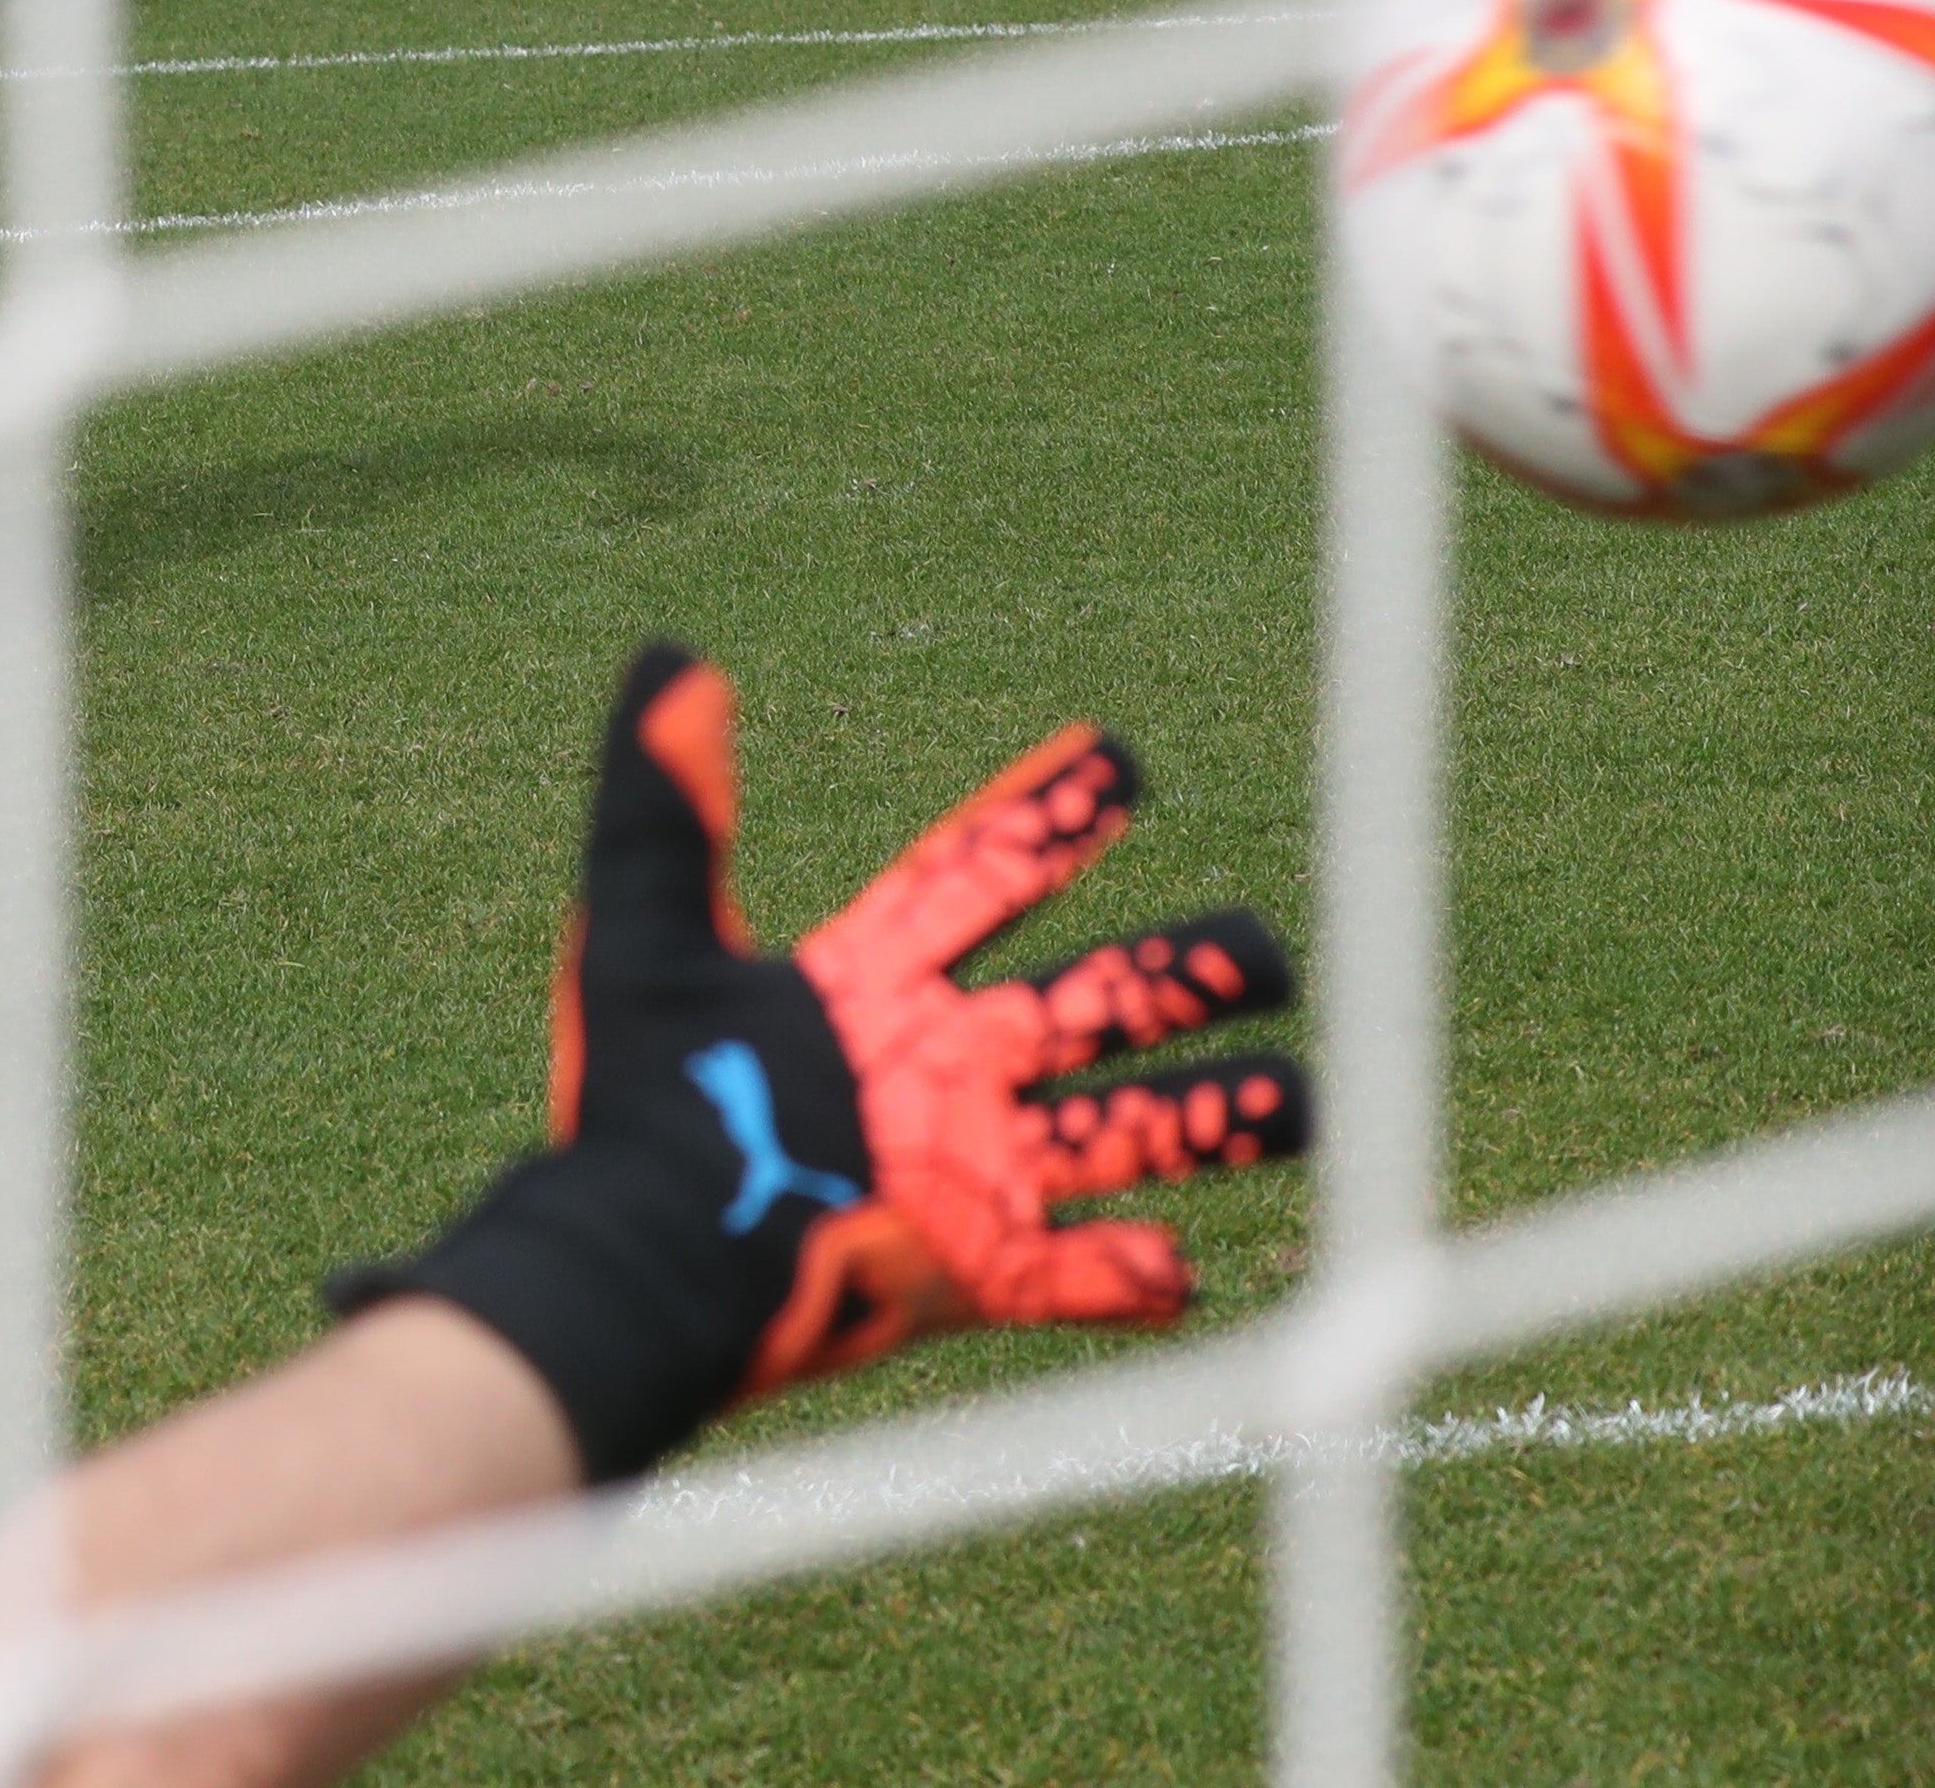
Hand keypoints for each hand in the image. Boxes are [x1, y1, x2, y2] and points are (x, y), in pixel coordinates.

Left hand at [380, 642, 1302, 1478]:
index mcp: (877, 982)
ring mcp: (971, 1170)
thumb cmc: (633, 1095)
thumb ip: (666, 803)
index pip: (983, 875)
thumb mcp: (646, 932)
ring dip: (1217, 1116)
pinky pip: (1082, 1278)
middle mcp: (946, 1068)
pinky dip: (1136, 1275)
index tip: (1119, 758)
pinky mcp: (973, 1270)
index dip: (1050, 815)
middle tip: (1262, 949)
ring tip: (1301, 1100)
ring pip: (1131, 1130)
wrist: (634, 1262)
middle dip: (1192, 971)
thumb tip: (671, 656)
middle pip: (1102, 999)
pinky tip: (1184, 1267)